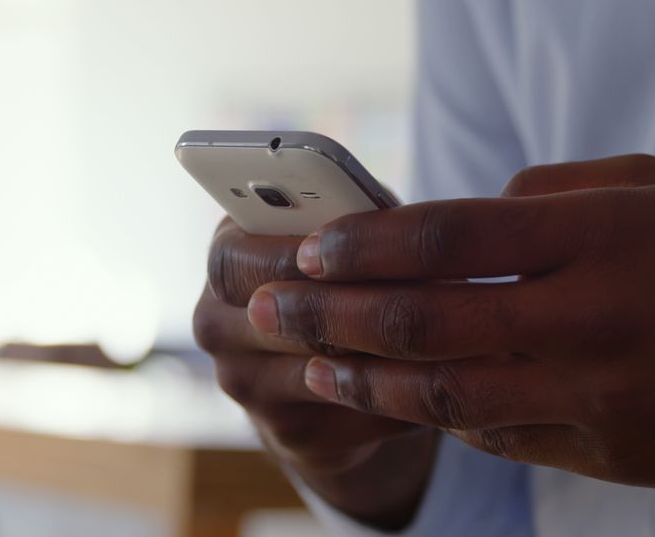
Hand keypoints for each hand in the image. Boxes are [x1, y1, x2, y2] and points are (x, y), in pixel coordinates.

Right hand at [193, 218, 438, 527]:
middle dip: (341, 303)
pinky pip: (352, 410)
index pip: (232, 259)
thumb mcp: (347, 239)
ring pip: (316, 368)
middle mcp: (216, 324)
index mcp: (225, 258)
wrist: (331, 372)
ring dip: (381, 349)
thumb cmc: (348, 279)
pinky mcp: (289, 434)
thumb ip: (357, 219)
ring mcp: (245, 386)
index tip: (339, 248)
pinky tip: (435, 374)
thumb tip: (395, 226)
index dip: (287, 255)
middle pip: (271, 317)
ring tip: (438, 328)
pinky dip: (401, 392)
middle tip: (404, 288)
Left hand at [247, 154, 654, 486]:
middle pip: (427, 321)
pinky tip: (397, 402)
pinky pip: (498, 436)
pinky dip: (440, 417)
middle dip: (331, 317)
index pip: (449, 238)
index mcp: (599, 237)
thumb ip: (545, 197)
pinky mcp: (605, 453)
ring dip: (365, 382)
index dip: (367, 245)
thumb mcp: (651, 188)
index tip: (311, 249)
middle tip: (268, 309)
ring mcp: (596, 397)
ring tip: (310, 368)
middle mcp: (589, 319)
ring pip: (448, 395)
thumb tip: (460, 224)